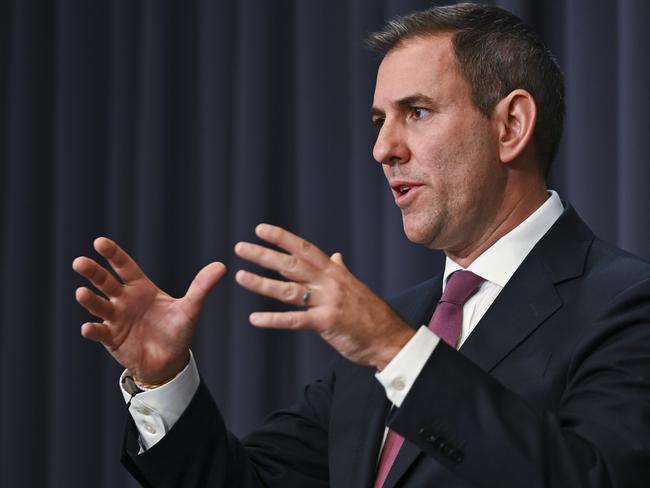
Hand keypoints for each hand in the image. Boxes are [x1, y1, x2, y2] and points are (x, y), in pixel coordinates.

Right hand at [73, 237, 225, 383]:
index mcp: (140, 288)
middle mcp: (124, 300)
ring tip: (81, 292)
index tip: (99, 242)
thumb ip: (202, 287)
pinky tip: (88, 328)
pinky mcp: (112, 339)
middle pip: (105, 282)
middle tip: (79, 262)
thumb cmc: (177, 331)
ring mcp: (116, 318)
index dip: (112, 254)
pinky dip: (93, 330)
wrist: (170, 361)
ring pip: (98, 305)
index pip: (124, 266)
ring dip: (89, 299)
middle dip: (92, 272)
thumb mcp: (190, 308)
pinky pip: (100, 332)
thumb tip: (221, 266)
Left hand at [234, 224, 414, 369]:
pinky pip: (295, 320)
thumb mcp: (355, 286)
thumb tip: (336, 256)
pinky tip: (255, 319)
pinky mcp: (327, 323)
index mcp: (335, 272)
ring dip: (262, 283)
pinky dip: (274, 320)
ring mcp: (328, 302)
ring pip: (289, 290)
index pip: (305, 249)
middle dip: (264, 255)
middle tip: (240, 248)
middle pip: (292, 265)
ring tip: (240, 277)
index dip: (282, 238)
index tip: (261, 229)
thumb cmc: (371, 314)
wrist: (390, 338)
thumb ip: (341, 270)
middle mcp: (330, 282)